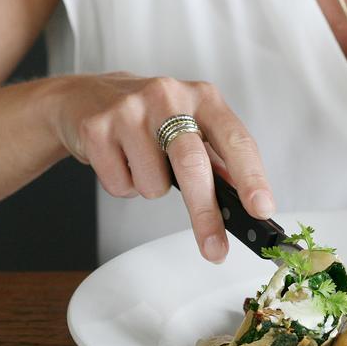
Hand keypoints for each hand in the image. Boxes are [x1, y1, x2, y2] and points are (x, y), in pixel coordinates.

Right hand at [44, 73, 274, 262]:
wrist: (84, 97)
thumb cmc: (150, 118)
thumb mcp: (190, 125)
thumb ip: (218, 159)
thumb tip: (245, 202)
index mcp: (203, 98)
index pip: (235, 140)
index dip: (252, 177)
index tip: (262, 209)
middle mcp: (168, 97)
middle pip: (192, 164)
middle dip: (206, 214)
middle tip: (215, 249)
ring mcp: (129, 110)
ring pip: (153, 184)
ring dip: (151, 189)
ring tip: (141, 164)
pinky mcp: (97, 128)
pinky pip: (121, 185)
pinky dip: (123, 185)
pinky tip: (119, 160)